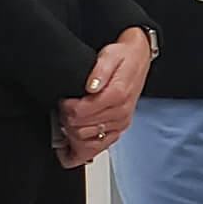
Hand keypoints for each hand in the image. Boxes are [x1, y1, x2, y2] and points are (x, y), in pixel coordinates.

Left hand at [59, 28, 151, 157]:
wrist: (139, 59)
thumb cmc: (124, 57)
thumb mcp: (110, 55)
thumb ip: (100, 70)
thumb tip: (91, 86)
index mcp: (116, 95)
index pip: (81, 113)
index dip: (66, 108)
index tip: (63, 100)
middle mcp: (120, 113)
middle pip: (81, 130)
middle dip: (66, 121)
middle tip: (63, 109)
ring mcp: (121, 123)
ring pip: (87, 142)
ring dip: (72, 135)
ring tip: (67, 121)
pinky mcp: (120, 128)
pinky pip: (99, 147)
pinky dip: (84, 147)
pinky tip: (74, 138)